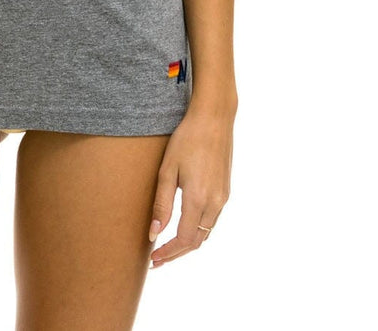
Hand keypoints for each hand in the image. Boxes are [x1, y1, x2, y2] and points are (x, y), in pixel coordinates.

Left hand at [147, 102, 233, 266]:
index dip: (168, 253)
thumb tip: (154, 234)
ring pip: (205, 232)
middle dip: (176, 253)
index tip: (152, 259)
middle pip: (196, 241)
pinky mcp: (225, 190)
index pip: (183, 240)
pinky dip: (197, 230)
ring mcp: (223, 197)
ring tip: (167, 246)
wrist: (214, 118)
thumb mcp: (167, 170)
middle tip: (156, 260)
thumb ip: (161, 204)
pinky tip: (184, 226)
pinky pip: (212, 219)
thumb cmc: (186, 139)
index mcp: (198, 199)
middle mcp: (215, 203)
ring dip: (187, 244)